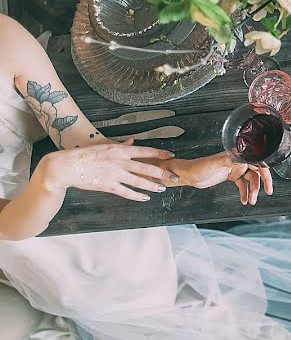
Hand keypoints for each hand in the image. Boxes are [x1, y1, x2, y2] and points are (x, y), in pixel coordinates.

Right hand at [37, 140, 174, 201]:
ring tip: (162, 189)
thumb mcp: (104, 145)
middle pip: (146, 167)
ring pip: (139, 181)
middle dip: (162, 173)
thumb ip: (120, 145)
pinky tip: (145, 198)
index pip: (144, 151)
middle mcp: (119, 161)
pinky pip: (126, 192)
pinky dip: (137, 195)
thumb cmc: (85, 155)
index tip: (171, 156)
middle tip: (174, 177)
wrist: (67, 166)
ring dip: (152, 186)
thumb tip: (132, 141)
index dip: (159, 154)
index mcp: (119, 150)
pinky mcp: (108, 185)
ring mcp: (114, 174)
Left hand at [171, 153, 273, 205]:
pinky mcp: (230, 176)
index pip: (255, 160)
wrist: (186, 175)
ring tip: (251, 201)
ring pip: (250, 180)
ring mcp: (234, 168)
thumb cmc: (197, 167)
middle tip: (267, 192)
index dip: (264, 169)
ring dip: (252, 190)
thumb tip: (243, 155)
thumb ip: (229, 159)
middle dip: (262, 182)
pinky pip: (242, 185)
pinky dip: (244, 193)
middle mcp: (237, 160)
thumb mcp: (213, 164)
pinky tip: (244, 200)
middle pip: (256, 171)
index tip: (268, 180)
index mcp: (235, 155)